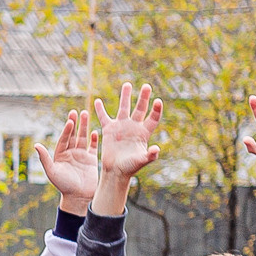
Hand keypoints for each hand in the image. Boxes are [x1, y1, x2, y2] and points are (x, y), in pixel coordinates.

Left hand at [33, 108, 97, 209]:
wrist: (78, 197)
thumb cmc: (63, 185)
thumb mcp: (52, 171)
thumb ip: (44, 158)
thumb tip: (36, 145)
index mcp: (60, 155)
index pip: (64, 139)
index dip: (67, 130)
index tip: (70, 121)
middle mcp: (70, 153)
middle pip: (73, 135)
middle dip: (75, 124)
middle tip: (76, 112)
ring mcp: (81, 155)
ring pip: (83, 138)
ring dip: (84, 127)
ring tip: (86, 114)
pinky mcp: (91, 159)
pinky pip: (92, 146)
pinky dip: (94, 139)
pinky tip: (95, 131)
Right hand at [90, 81, 161, 214]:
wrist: (116, 171)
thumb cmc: (130, 168)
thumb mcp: (141, 161)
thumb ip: (150, 155)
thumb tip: (156, 149)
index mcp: (144, 132)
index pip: (153, 117)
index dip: (156, 110)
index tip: (157, 101)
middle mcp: (134, 127)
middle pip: (140, 108)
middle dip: (143, 97)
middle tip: (146, 86)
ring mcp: (121, 127)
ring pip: (124, 108)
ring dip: (125, 96)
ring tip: (127, 84)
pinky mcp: (109, 130)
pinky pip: (104, 117)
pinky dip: (100, 110)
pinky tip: (97, 101)